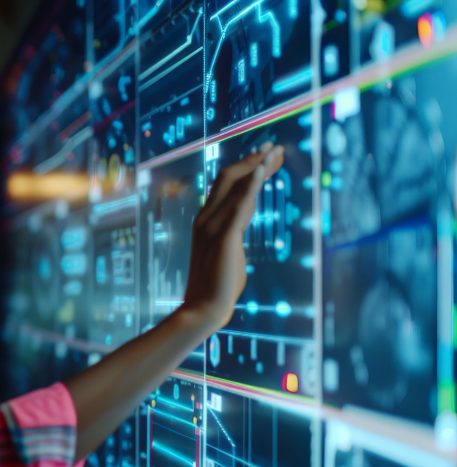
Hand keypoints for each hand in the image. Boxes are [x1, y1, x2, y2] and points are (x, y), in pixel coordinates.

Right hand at [179, 143, 284, 332]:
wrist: (205, 306)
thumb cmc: (219, 282)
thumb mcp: (228, 246)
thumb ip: (234, 226)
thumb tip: (246, 211)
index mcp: (205, 219)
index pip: (226, 184)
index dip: (246, 166)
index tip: (265, 155)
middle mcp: (206, 217)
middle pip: (229, 178)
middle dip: (253, 159)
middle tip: (274, 147)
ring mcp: (212, 227)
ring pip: (235, 186)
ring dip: (257, 167)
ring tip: (275, 154)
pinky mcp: (223, 238)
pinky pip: (238, 207)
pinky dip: (250, 187)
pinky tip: (261, 172)